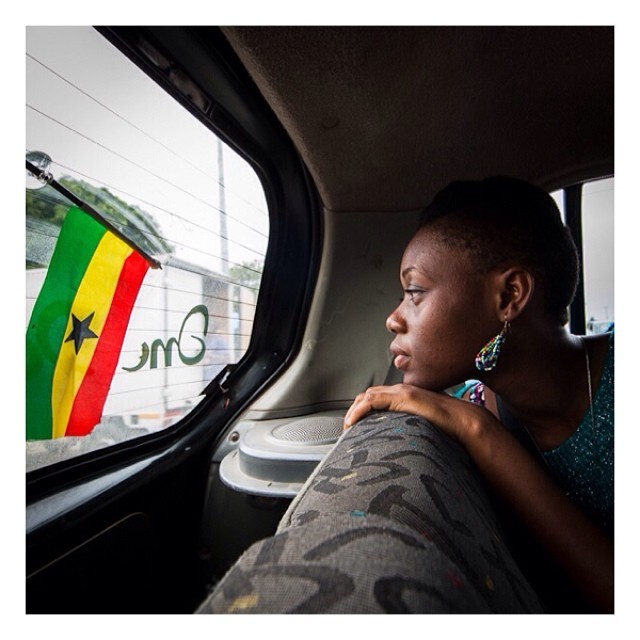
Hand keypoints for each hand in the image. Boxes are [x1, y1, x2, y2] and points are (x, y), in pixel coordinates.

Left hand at [343, 383, 490, 444]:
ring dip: (354, 410)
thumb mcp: (420, 428)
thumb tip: (399, 447)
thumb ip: (408, 430)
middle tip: (347, 427)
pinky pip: (373, 400)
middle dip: (354, 410)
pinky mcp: (404, 397)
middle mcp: (401, 391)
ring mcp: (402, 392)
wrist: (463, 421)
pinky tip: (353, 421)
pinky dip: (360, 410)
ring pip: (368, 396)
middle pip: (368, 395)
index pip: (376, 398)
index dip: (361, 410)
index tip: (354, 426)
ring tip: (347, 425)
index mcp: (404, 396)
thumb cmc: (446, 428)